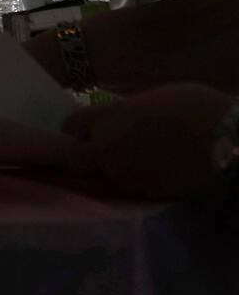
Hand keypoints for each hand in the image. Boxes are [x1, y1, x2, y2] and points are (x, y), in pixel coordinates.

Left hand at [63, 83, 234, 199]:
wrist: (228, 142)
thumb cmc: (198, 108)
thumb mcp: (154, 98)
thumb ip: (125, 111)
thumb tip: (117, 118)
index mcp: (107, 117)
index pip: (70, 126)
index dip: (79, 128)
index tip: (89, 128)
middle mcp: (105, 149)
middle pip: (75, 159)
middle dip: (84, 155)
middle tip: (104, 150)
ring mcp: (122, 176)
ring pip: (98, 179)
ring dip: (107, 172)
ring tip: (131, 163)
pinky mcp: (141, 196)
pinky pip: (123, 190)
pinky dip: (129, 183)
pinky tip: (148, 174)